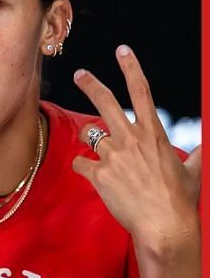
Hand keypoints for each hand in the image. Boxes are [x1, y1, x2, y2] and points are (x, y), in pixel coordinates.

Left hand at [71, 45, 200, 256]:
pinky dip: (84, 166)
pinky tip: (91, 174)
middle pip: (105, 101)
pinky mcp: (98, 174)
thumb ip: (197, 153)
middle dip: (91, 84)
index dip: (131, 68)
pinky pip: (80, 163)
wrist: (164, 226)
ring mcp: (113, 155)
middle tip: (80, 73)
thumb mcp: (193, 170)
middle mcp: (131, 139)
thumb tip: (206, 146)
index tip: (122, 51)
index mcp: (154, 133)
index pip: (142, 91)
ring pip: (88, 132)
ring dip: (88, 136)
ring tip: (95, 145)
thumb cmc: (180, 200)